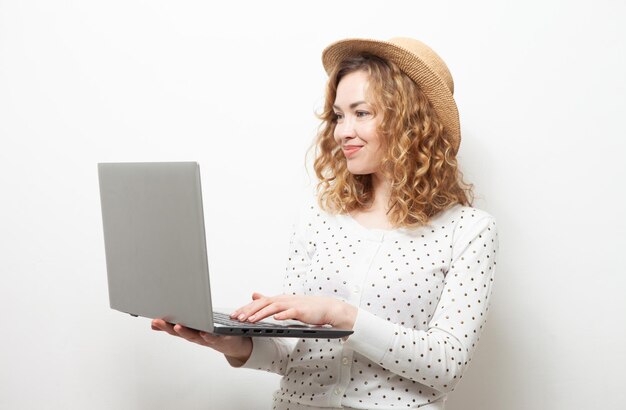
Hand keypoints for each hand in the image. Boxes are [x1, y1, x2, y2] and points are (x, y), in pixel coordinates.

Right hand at [151, 319, 251, 365]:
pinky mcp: (221, 338)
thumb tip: (154, 324)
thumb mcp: (191, 329)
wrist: (232, 344)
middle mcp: (197, 337)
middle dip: (169, 327)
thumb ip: (173, 327)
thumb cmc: (210, 334)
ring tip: (177, 326)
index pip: (174, 329)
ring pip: (194, 336)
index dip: (163, 326)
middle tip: (158, 321)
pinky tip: (203, 332)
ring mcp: (208, 339)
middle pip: (181, 332)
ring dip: (185, 332)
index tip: (153, 321)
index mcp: (190, 332)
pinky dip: (208, 336)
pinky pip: (213, 338)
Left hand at [230, 292, 356, 329]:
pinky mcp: (301, 311)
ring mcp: (292, 304)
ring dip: (261, 314)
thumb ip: (269, 300)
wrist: (326, 308)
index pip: (258, 303)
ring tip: (250, 320)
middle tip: (237, 318)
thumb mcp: (284, 303)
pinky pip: (290, 313)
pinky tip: (275, 319)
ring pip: (274, 308)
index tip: (233, 315)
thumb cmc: (306, 307)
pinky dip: (282, 315)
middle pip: (263, 304)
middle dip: (249, 311)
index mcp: (278, 299)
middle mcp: (283, 299)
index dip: (245, 308)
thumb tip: (254, 295)